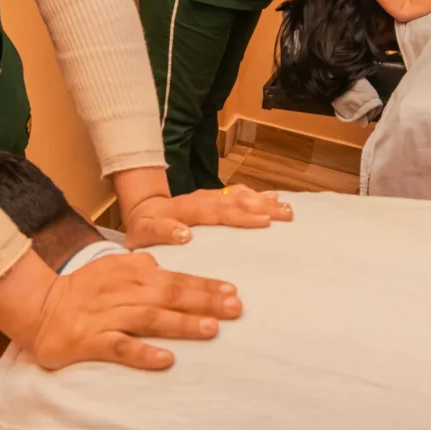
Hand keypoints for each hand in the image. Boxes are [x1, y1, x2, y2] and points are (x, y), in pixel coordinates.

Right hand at [30, 251, 241, 370]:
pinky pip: (119, 347)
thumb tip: (166, 267)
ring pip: (149, 318)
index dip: (204, 284)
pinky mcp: (90, 341)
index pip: (174, 278)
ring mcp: (106, 316)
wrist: (36, 307)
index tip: (232, 291)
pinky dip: (143, 353)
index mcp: (129, 273)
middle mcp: (122, 292)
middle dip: (203, 300)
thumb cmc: (81, 290)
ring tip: (211, 329)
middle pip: (168, 294)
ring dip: (181, 323)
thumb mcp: (112, 268)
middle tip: (235, 308)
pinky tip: (166, 360)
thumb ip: (141, 268)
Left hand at [123, 184, 293, 248]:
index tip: (264, 221)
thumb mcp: (144, 234)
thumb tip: (184, 235)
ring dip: (264, 201)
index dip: (241, 216)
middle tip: (286, 215)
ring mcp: (210, 196)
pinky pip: (239, 194)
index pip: (218, 212)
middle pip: (235, 200)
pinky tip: (275, 199)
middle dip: (262, 207)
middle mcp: (202, 199)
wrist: (143, 210)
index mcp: (186, 209)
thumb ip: (162, 233)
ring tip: (286, 208)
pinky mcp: (215, 198)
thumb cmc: (144, 228)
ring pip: (240, 195)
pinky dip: (258, 196)